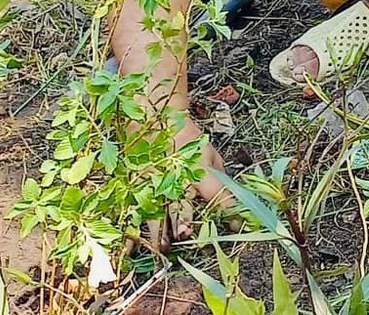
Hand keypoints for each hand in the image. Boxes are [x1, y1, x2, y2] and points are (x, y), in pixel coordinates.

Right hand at [144, 115, 232, 251]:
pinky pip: (136, 211)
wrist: (156, 121)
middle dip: (184, 220)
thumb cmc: (188, 139)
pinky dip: (133, 230)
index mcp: (200, 171)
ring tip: (164, 246)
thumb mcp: (211, 153)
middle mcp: (177, 180)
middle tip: (186, 234)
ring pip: (158, 211)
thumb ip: (221, 176)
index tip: (237, 224)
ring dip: (160, 231)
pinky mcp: (140, 188)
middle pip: (181, 204)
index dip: (230, 210)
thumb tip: (233, 196)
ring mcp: (156, 185)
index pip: (219, 194)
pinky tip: (131, 247)